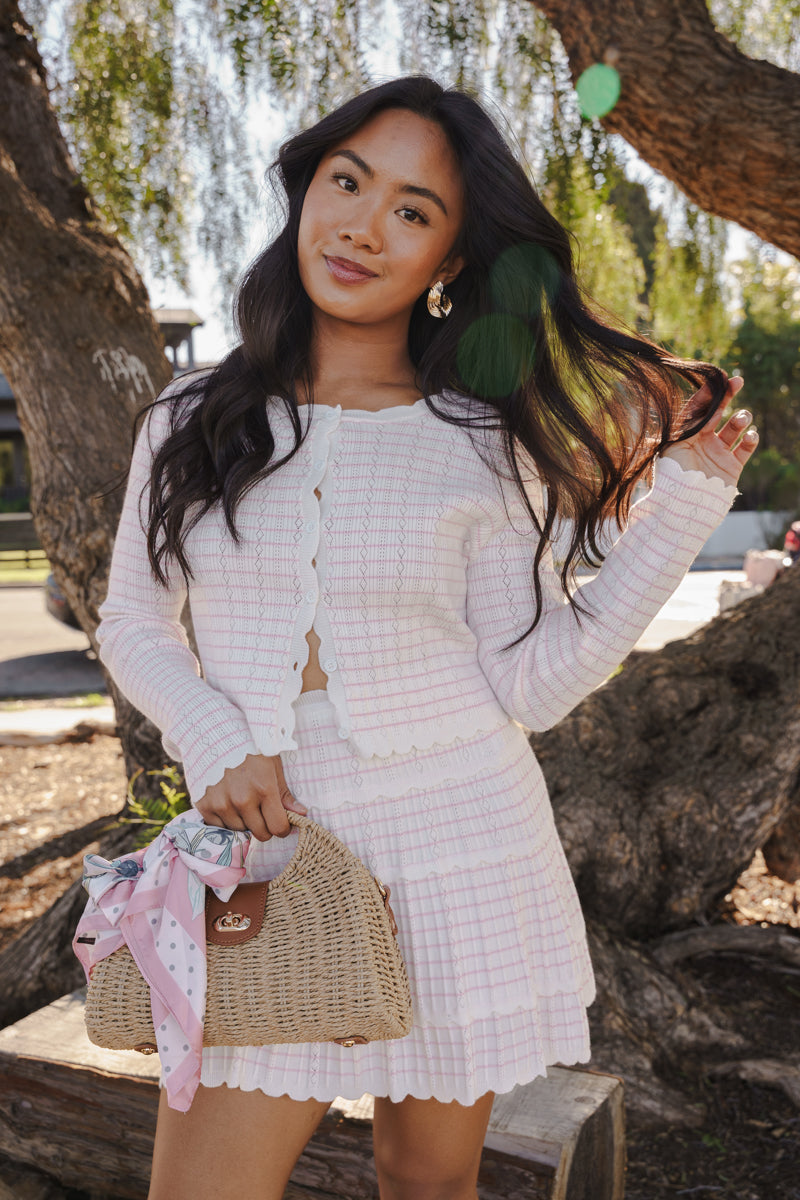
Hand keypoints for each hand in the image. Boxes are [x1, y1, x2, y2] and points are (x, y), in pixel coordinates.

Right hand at [195, 752, 307, 841]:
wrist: (214, 736)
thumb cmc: (249, 750)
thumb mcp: (272, 766)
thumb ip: (285, 793)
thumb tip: (301, 814)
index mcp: (264, 789)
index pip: (278, 827)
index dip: (283, 828)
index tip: (281, 822)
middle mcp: (243, 800)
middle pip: (260, 834)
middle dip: (265, 826)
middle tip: (261, 812)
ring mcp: (222, 804)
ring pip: (240, 831)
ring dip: (244, 822)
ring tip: (242, 802)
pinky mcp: (205, 805)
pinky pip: (220, 828)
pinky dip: (225, 820)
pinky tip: (227, 804)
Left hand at [660, 374, 757, 488]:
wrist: (684, 506)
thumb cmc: (673, 475)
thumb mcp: (674, 443)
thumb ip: (689, 422)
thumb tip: (706, 401)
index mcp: (685, 435)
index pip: (698, 408)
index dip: (709, 393)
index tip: (720, 378)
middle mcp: (701, 442)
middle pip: (717, 412)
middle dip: (727, 396)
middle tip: (738, 382)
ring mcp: (717, 453)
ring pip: (734, 427)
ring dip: (740, 419)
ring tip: (741, 420)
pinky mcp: (732, 467)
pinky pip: (746, 447)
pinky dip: (751, 438)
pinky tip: (750, 435)